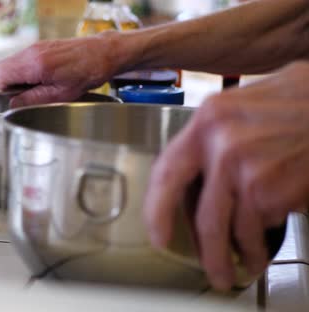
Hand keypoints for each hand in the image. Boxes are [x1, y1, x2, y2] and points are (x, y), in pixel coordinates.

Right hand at [0, 31, 128, 106]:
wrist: (102, 54)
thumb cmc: (86, 73)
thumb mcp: (60, 95)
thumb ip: (33, 99)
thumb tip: (14, 104)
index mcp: (36, 65)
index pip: (1, 76)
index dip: (7, 90)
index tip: (21, 96)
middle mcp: (32, 52)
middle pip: (1, 67)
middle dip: (9, 83)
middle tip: (28, 91)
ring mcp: (36, 46)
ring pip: (11, 62)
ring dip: (19, 76)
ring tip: (39, 83)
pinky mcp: (41, 45)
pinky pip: (22, 58)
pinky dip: (27, 69)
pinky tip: (44, 76)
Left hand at [144, 61, 308, 290]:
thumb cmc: (299, 102)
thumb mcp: (243, 106)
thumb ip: (215, 138)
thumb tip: (195, 177)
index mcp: (208, 120)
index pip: (166, 171)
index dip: (156, 209)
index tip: (157, 233)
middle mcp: (221, 145)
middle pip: (200, 215)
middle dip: (204, 251)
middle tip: (210, 269)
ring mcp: (246, 170)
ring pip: (229, 229)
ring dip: (236, 254)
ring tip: (245, 263)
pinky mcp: (270, 190)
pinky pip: (259, 227)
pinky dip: (261, 241)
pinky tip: (263, 247)